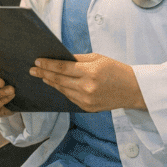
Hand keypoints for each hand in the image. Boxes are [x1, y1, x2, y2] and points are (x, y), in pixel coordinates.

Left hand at [30, 53, 145, 111]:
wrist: (134, 90)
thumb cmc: (116, 70)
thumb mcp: (98, 58)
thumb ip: (78, 59)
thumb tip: (59, 59)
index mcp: (90, 73)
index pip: (62, 68)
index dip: (48, 65)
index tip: (37, 61)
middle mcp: (87, 88)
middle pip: (59, 80)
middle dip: (43, 74)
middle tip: (32, 70)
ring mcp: (87, 100)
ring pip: (62, 90)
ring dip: (51, 82)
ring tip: (42, 76)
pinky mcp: (88, 108)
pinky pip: (70, 97)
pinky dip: (62, 90)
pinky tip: (56, 84)